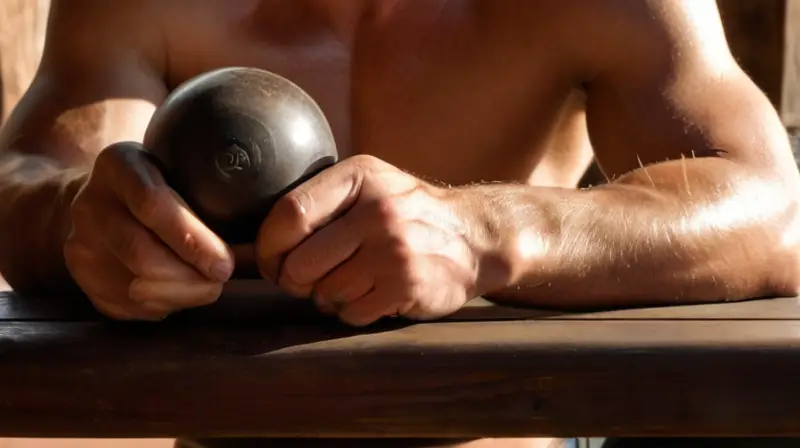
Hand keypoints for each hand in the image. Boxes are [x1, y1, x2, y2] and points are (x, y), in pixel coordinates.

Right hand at [64, 142, 234, 320]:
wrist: (98, 201)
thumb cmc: (161, 186)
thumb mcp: (180, 172)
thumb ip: (213, 200)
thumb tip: (261, 245)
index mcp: (119, 165)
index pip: (154, 205)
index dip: (194, 241)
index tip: (225, 265)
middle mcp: (90, 203)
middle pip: (143, 255)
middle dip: (191, 277)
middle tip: (221, 279)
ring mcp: (80, 242)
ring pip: (137, 287)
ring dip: (181, 296)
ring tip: (204, 286)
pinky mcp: (79, 276)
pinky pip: (128, 306)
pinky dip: (162, 305)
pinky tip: (176, 291)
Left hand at [256, 155, 486, 326]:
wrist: (476, 236)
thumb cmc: (410, 211)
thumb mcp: (373, 183)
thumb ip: (325, 197)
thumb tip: (266, 236)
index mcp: (360, 177)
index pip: (290, 213)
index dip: (268, 246)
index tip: (271, 260)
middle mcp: (377, 211)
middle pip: (300, 262)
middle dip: (294, 280)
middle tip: (305, 280)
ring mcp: (393, 250)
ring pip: (324, 293)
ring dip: (328, 296)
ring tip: (351, 281)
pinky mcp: (406, 285)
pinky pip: (351, 313)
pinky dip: (353, 311)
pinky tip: (371, 294)